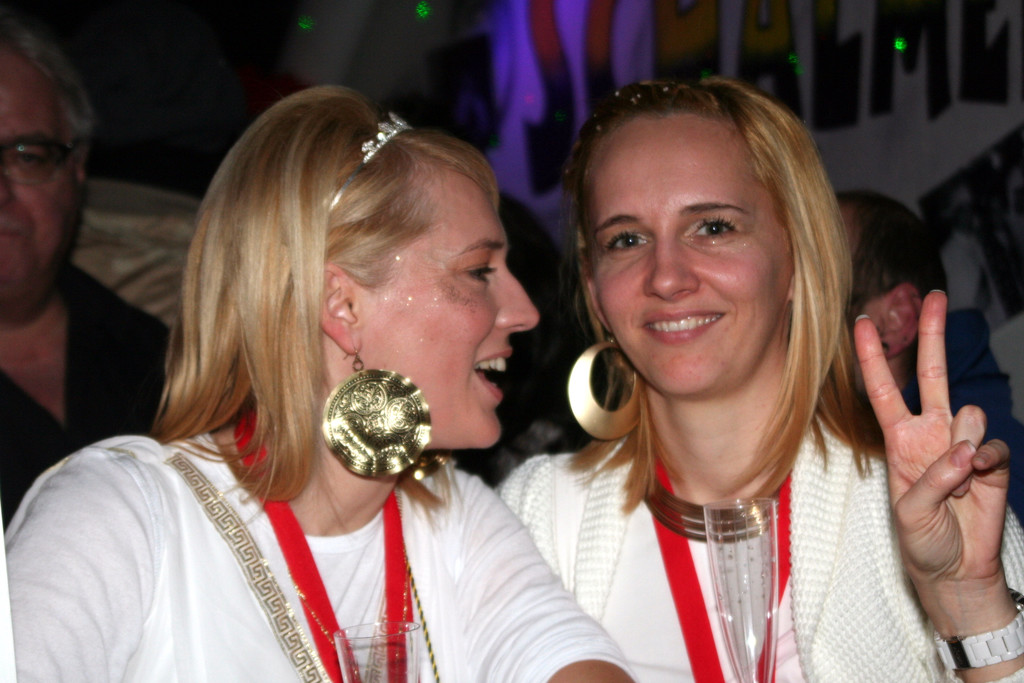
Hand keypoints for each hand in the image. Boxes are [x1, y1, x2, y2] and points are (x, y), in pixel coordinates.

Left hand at [854, 292, 1017, 647]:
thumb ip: (934, 478)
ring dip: (961, 443)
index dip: (872, 356)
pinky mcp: (992, 461)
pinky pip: (990, 447)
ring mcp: (962, 443)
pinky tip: (976, 484)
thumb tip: (964, 451)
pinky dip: (983, 464)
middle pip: (931, 373)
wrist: (956, 568)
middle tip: (933, 296)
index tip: (861, 321)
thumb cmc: (921, 540)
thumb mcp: (909, 512)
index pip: (883, 389)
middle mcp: (930, 432)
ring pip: (967, 412)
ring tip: (955, 482)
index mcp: (899, 439)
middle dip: (932, 333)